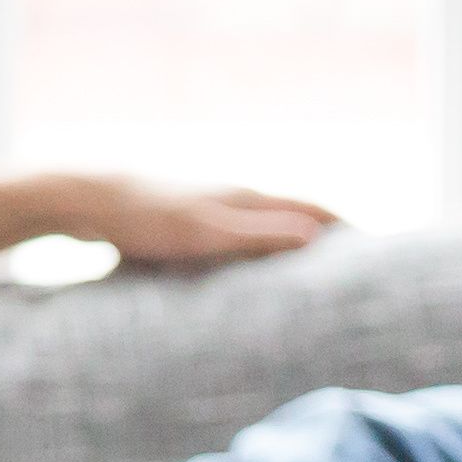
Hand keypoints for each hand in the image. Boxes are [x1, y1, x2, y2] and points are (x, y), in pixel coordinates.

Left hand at [61, 176, 339, 269]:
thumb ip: (258, 235)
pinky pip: (233, 232)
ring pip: (261, 222)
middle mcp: (232, 195)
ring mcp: (208, 203)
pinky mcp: (183, 217)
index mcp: (245, 196)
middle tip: (355, 261)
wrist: (84, 198)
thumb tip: (315, 238)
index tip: (377, 247)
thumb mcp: (206, 233)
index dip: (344, 228)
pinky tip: (244, 266)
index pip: (311, 209)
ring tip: (309, 267)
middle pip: (292, 212)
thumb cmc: (145, 218)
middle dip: (324, 234)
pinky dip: (254, 247)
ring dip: (289, 239)